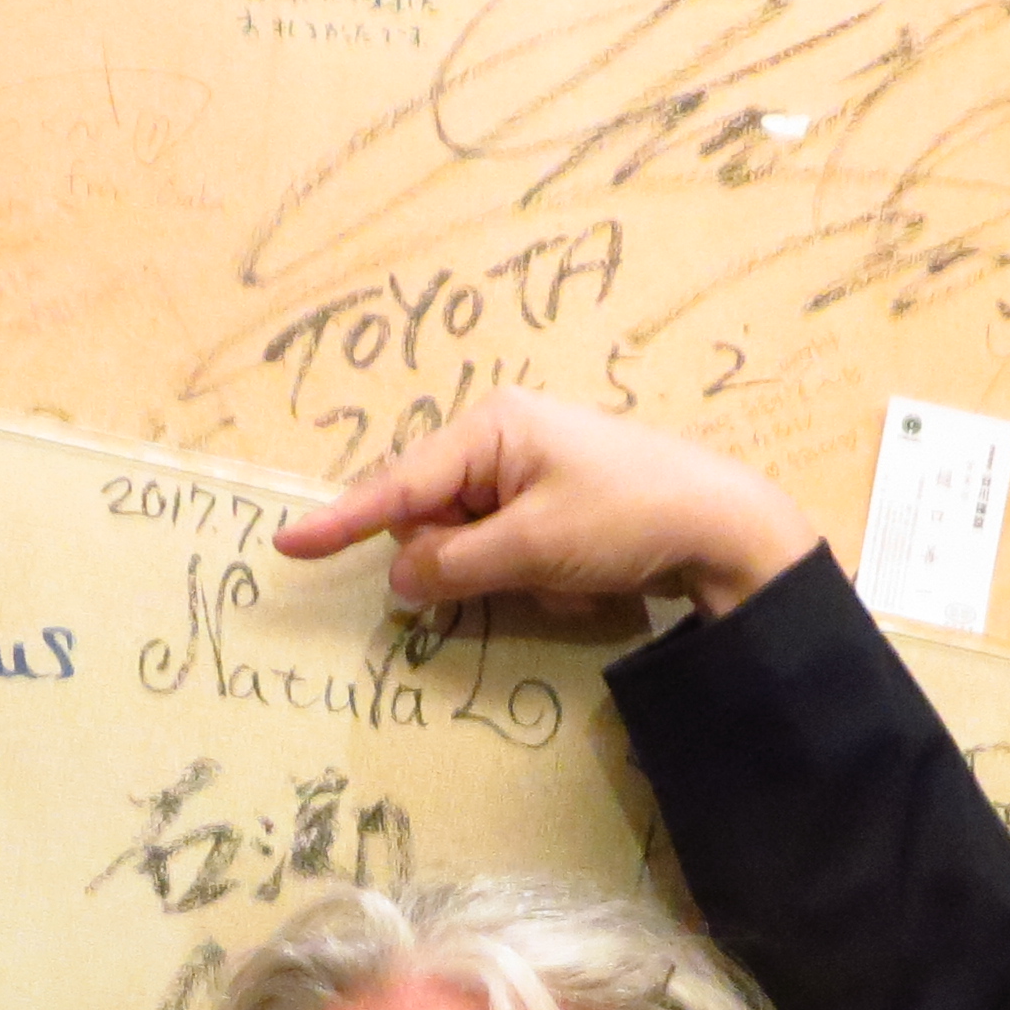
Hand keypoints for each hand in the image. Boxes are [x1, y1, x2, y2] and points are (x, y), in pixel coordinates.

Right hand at [273, 390, 819, 621]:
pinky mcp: (546, 499)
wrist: (721, 524)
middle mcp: (497, 437)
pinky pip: (502, 547)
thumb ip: (455, 566)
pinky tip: (573, 574)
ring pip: (464, 539)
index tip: (287, 544)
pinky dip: (524, 572)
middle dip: (454, 557)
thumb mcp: (533, 549)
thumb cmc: (628, 517)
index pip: (396, 485)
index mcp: (489, 428)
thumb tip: (401, 580)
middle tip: (516, 571)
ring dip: (497, 572)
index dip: (341, 521)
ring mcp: (523, 467)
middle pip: (428, 515)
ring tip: (559, 573)